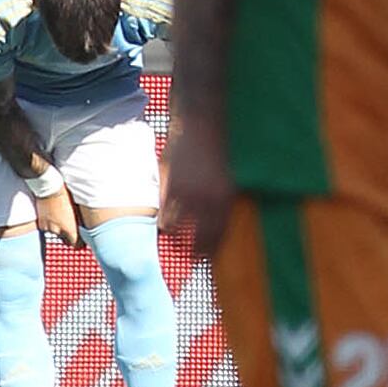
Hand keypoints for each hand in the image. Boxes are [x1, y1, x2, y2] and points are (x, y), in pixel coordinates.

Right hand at [34, 186, 80, 246]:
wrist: (50, 189)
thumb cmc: (66, 197)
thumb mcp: (76, 211)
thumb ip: (78, 222)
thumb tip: (82, 228)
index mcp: (70, 229)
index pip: (76, 245)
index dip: (79, 244)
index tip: (82, 243)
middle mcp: (58, 231)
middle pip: (66, 241)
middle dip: (69, 237)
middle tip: (72, 230)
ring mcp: (47, 228)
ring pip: (56, 234)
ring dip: (59, 230)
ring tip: (62, 219)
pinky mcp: (40, 223)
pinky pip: (47, 228)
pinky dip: (50, 225)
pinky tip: (54, 217)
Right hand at [160, 114, 235, 260]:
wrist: (201, 125)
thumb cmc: (215, 152)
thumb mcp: (224, 181)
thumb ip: (218, 203)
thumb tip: (214, 226)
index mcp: (225, 199)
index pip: (218, 236)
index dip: (211, 251)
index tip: (206, 261)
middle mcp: (207, 200)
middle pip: (198, 238)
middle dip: (193, 251)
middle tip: (189, 257)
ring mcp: (186, 194)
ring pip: (175, 228)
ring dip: (174, 234)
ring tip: (174, 236)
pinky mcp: (168, 185)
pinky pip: (162, 212)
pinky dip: (163, 219)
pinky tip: (164, 221)